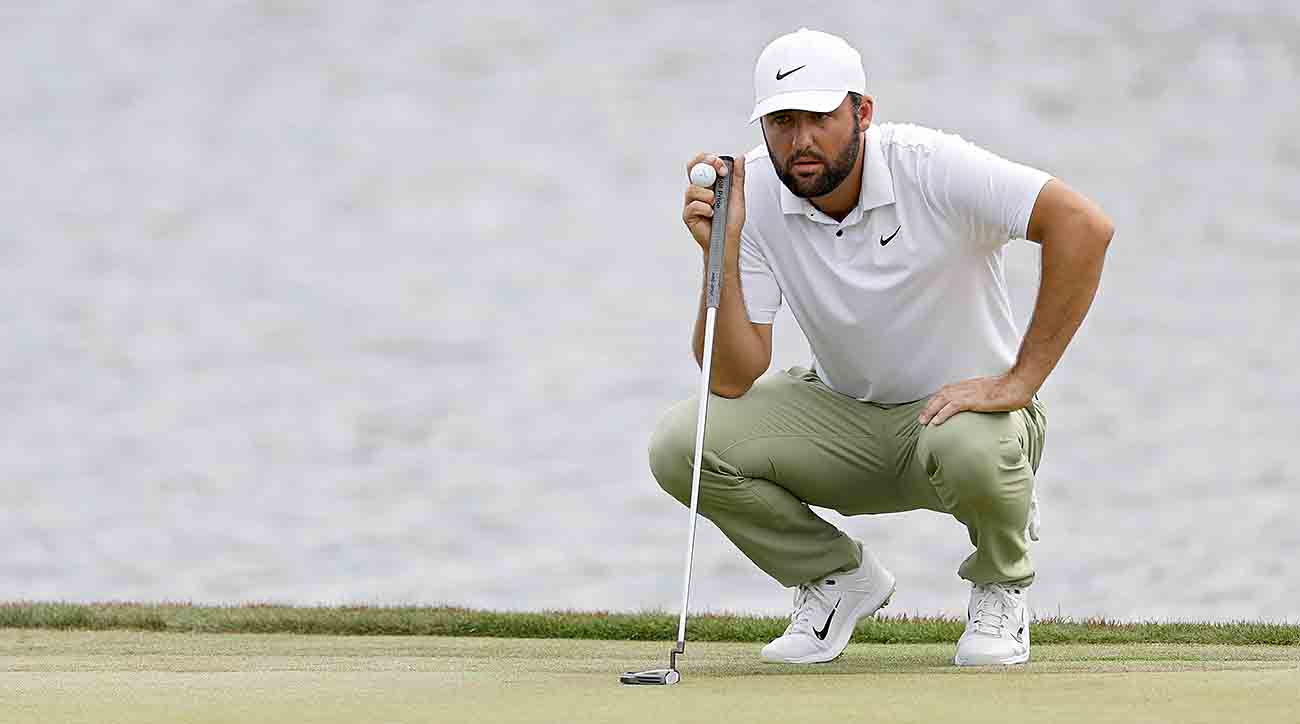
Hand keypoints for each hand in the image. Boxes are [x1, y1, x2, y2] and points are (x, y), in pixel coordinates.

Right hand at [681, 152, 745, 252]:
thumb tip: (740, 157)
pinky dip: (705, 209)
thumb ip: (737, 176)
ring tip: (716, 205)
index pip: (702, 162)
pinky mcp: (688, 214)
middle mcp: (698, 190)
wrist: (728, 239)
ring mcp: (691, 202)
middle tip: (720, 173)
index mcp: (708, 183)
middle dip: (706, 166)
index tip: (723, 167)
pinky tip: (711, 214)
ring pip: (692, 188)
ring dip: (708, 195)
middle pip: (692, 168)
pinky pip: (693, 205)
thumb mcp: (737, 195)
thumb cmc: (731, 220)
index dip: (710, 159)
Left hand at [918, 374, 1035, 425]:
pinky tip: (936, 422)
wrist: (1019, 384)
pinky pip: (953, 407)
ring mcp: (969, 393)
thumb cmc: (1011, 390)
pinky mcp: (973, 400)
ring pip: (943, 400)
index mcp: (970, 385)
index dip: (937, 400)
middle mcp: (966, 387)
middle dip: (929, 406)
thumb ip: (987, 398)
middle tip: (921, 418)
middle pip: (941, 394)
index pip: (947, 391)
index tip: (930, 409)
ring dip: (931, 411)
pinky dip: (942, 414)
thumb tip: (990, 405)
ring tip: (924, 421)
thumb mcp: (994, 393)